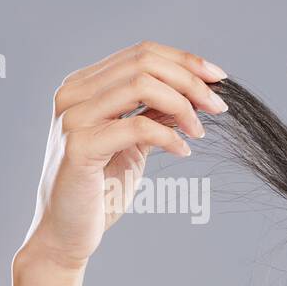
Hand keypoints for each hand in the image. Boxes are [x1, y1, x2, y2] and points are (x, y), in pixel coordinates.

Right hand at [20, 40, 228, 269]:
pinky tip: (183, 151)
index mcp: (83, 86)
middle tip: (219, 108)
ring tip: (199, 132)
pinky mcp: (79, 146)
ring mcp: (73, 118)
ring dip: (182, 105)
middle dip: (191, 82)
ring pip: (141, 86)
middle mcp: (73, 94)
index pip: (141, 53)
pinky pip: (138, 127)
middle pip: (144, 64)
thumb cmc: (101, 189)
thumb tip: (192, 95)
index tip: (219, 79)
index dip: (185, 61)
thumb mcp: (133, 144)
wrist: (67, 232)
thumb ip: (154, 115)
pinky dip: (169, 136)